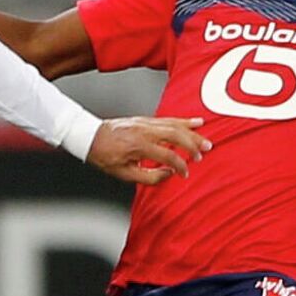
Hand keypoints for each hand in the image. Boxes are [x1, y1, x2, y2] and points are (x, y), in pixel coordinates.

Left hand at [87, 117, 212, 185]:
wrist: (91, 137)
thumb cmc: (105, 156)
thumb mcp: (125, 174)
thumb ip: (150, 177)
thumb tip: (169, 174)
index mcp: (140, 146)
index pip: (168, 155)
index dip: (180, 165)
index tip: (185, 173)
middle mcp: (145, 131)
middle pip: (176, 135)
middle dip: (193, 144)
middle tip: (205, 152)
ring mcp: (145, 123)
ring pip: (174, 124)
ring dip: (192, 131)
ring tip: (205, 136)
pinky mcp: (145, 119)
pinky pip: (168, 119)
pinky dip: (182, 121)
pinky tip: (193, 122)